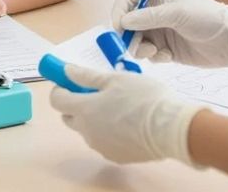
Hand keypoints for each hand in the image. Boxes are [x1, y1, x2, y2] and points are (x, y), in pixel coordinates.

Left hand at [50, 63, 205, 165]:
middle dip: (75, 104)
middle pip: (69, 117)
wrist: (170, 128)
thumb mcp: (115, 79)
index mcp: (84, 110)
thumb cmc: (143, 97)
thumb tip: (67, 71)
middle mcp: (87, 131)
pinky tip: (127, 123)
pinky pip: (104, 141)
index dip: (60, 89)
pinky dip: (108, 132)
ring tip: (117, 108)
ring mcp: (100, 146)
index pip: (57, 101)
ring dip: (92, 119)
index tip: (70, 82)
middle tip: (94, 93)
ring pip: (87, 130)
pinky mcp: (115, 156)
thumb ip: (87, 76)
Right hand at [111, 0, 227, 69]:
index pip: (130, 0)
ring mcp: (162, 32)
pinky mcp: (168, 50)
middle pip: (130, 23)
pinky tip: (168, 56)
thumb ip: (149, 16)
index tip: (117, 28)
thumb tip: (124, 21)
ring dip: (140, 48)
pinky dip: (154, 57)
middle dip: (128, 35)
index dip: (120, 12)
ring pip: (138, 41)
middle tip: (131, 46)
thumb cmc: (208, 18)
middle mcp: (157, 14)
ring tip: (153, 52)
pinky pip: (151, 54)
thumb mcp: (178, 13)